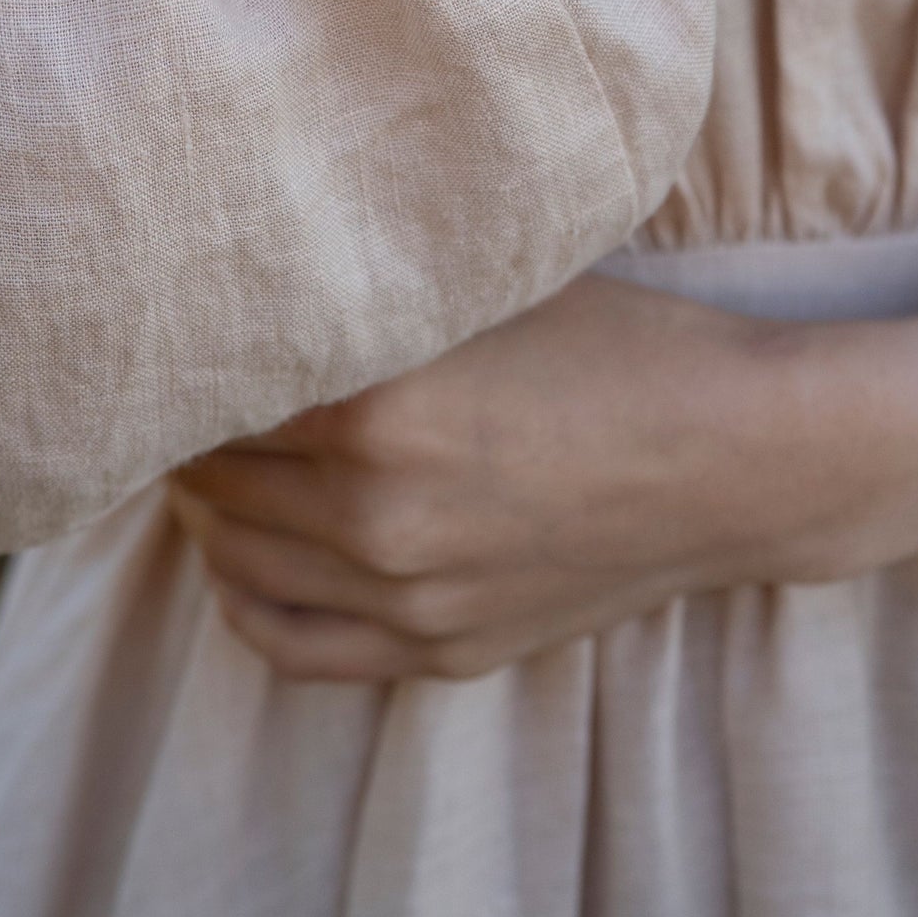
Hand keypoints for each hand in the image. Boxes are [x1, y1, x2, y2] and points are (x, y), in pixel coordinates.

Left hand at [169, 273, 917, 683]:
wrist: (736, 456)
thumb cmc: (616, 341)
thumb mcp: (482, 286)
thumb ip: (367, 291)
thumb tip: (258, 267)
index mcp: (377, 405)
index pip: (215, 385)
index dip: (190, 346)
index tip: (181, 315)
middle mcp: (375, 512)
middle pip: (211, 470)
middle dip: (189, 420)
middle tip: (185, 371)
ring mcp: (406, 594)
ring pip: (236, 553)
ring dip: (206, 499)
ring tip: (205, 445)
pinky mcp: (437, 649)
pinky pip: (286, 640)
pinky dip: (243, 591)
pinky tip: (238, 546)